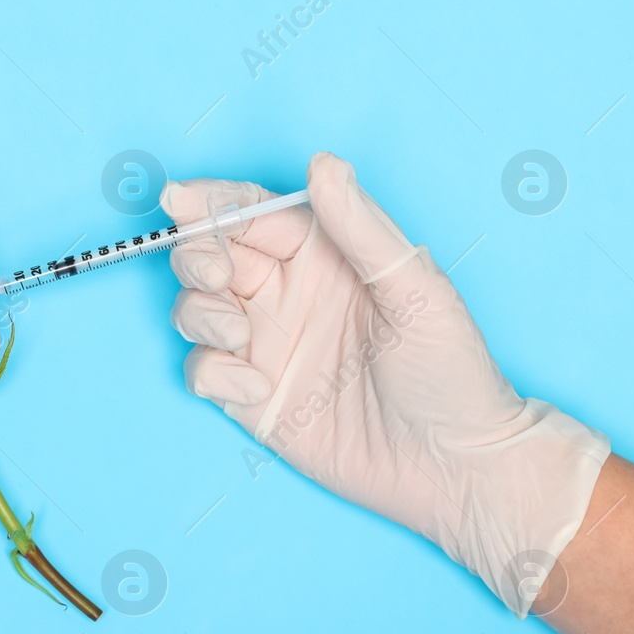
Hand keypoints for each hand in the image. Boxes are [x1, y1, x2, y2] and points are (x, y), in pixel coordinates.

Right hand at [164, 152, 609, 614]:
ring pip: (195, 309)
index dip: (212, 201)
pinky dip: (214, 374)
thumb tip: (323, 164)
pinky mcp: (252, 397)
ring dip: (200, 314)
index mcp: (326, 257)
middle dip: (195, 256)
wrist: (454, 469)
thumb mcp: (417, 291)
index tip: (178, 198)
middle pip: (211, 255)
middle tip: (216, 275)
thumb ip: (362, 228)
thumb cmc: (453, 374)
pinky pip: (203, 371)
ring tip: (240, 338)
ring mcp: (267, 346)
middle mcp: (288, 295)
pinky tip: (256, 389)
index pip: (254, 213)